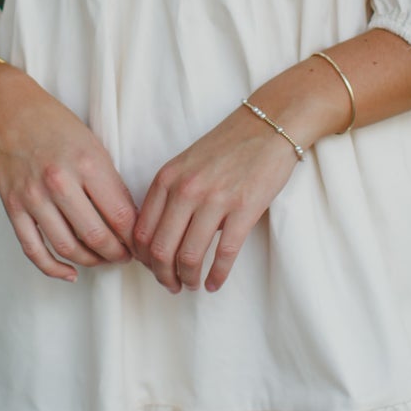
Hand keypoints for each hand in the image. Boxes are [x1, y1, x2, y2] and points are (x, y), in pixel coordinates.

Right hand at [0, 63, 138, 283]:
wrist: (9, 112)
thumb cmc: (57, 126)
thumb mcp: (94, 146)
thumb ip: (110, 183)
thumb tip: (129, 223)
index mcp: (87, 163)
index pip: (121, 216)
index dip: (135, 237)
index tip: (140, 243)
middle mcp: (60, 181)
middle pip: (97, 237)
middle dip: (117, 254)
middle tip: (125, 256)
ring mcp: (33, 197)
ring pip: (68, 248)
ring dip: (91, 261)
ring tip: (103, 259)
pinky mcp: (13, 207)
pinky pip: (34, 250)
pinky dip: (54, 269)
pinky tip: (70, 273)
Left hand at [131, 104, 300, 294]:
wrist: (268, 124)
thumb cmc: (228, 146)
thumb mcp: (186, 163)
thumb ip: (170, 194)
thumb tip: (160, 238)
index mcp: (167, 178)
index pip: (142, 231)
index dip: (143, 259)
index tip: (153, 269)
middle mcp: (186, 189)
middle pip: (161, 250)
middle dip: (163, 276)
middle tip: (172, 285)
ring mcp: (215, 199)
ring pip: (190, 256)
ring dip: (189, 279)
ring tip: (193, 285)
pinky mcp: (244, 208)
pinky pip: (225, 253)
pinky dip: (217, 276)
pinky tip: (214, 284)